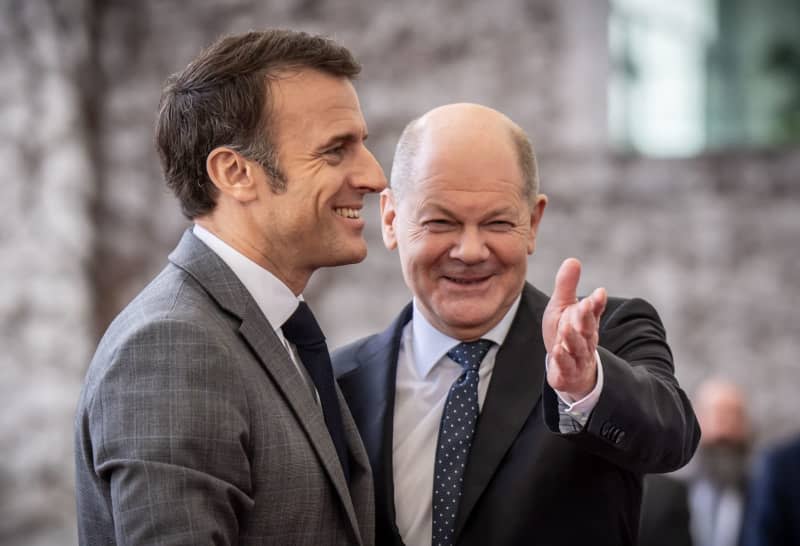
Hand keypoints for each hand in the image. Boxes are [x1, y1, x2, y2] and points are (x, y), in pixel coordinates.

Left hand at [542, 258, 606, 399]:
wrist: (567, 369)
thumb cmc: (565, 333)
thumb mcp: (563, 308)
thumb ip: (567, 287)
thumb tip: (573, 260)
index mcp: (586, 323)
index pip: (592, 312)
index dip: (595, 303)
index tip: (598, 293)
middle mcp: (585, 340)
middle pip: (588, 330)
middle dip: (586, 319)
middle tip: (582, 307)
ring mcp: (577, 358)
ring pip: (578, 349)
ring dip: (573, 339)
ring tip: (566, 328)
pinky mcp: (567, 374)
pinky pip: (566, 368)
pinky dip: (563, 361)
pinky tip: (557, 351)